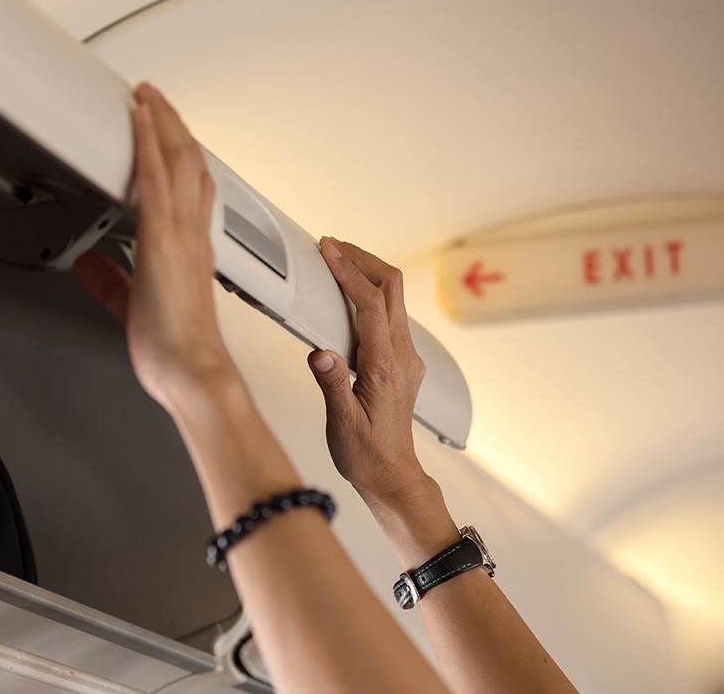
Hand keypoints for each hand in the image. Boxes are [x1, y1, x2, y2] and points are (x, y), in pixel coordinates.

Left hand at [74, 83, 237, 409]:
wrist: (193, 372)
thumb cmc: (176, 352)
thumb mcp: (133, 308)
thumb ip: (112, 282)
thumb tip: (91, 266)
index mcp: (190, 251)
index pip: (191, 189)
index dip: (181, 156)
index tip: (169, 134)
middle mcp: (192, 236)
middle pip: (191, 164)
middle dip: (174, 126)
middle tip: (156, 99)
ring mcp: (180, 235)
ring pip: (178, 161)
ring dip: (162, 123)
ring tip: (148, 96)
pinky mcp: (162, 240)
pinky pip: (157, 180)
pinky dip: (150, 144)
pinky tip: (140, 120)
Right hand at [307, 239, 431, 506]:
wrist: (393, 476)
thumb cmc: (366, 455)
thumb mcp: (342, 424)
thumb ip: (331, 386)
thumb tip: (319, 353)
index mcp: (385, 365)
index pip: (370, 304)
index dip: (348, 272)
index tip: (327, 250)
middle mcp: (401, 355)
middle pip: (391, 287)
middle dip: (362, 259)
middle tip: (331, 246)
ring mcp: (404, 356)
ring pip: (393, 297)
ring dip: (367, 273)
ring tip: (336, 261)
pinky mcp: (400, 362)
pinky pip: (389, 314)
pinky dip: (369, 294)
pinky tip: (347, 297)